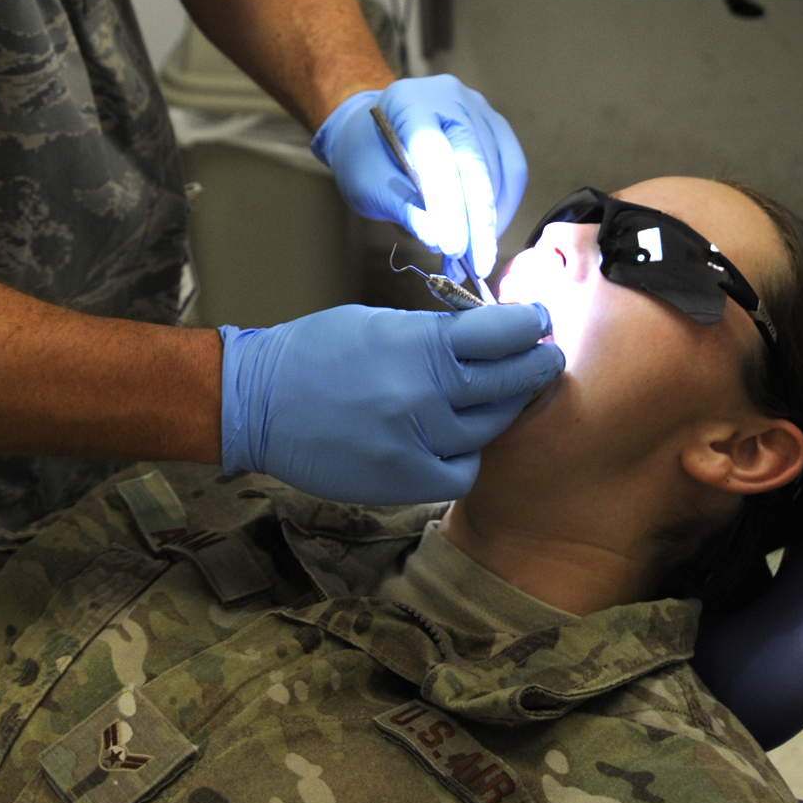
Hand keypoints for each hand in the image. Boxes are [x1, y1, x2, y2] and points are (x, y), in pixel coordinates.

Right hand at [220, 302, 561, 503]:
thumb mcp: (379, 323)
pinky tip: (455, 440)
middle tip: (545, 357)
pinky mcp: (404, 480)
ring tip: (498, 396)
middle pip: (510, 383)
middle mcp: (425, 394)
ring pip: (490, 430)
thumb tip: (487, 334)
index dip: (530, 326)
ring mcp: (417, 441)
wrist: (258, 403)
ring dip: (500, 410)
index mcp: (419, 344)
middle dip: (536, 366)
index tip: (538, 322)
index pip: (503, 333)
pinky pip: (462, 471)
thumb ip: (435, 334)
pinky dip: (466, 456)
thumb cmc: (316, 352)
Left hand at [311, 75, 527, 277]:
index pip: (436, 156)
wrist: (370, 130)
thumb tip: (439, 242)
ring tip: (473, 259)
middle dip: (477, 220)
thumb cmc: (364, 157)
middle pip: (475, 161)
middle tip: (476, 267)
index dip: (447, 205)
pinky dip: (503, 205)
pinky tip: (487, 234)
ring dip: (490, 219)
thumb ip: (402, 209)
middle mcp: (450, 96)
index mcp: (409, 102)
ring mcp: (478, 107)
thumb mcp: (366, 185)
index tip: (452, 249)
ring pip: (498, 169)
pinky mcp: (496, 125)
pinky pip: (513, 168)